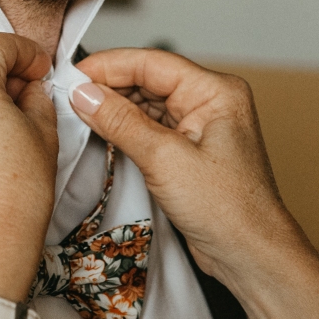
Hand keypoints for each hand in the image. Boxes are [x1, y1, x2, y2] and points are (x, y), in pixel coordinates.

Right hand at [70, 48, 306, 290]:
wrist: (251, 256)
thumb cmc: (226, 208)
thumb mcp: (165, 159)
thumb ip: (121, 122)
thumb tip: (83, 93)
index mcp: (216, 91)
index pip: (152, 63)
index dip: (109, 66)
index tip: (72, 75)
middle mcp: (211, 102)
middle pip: (148, 80)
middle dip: (108, 88)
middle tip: (67, 97)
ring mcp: (201, 127)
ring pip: (147, 105)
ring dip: (115, 110)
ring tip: (77, 114)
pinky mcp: (190, 152)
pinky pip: (151, 129)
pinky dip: (126, 130)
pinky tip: (101, 133)